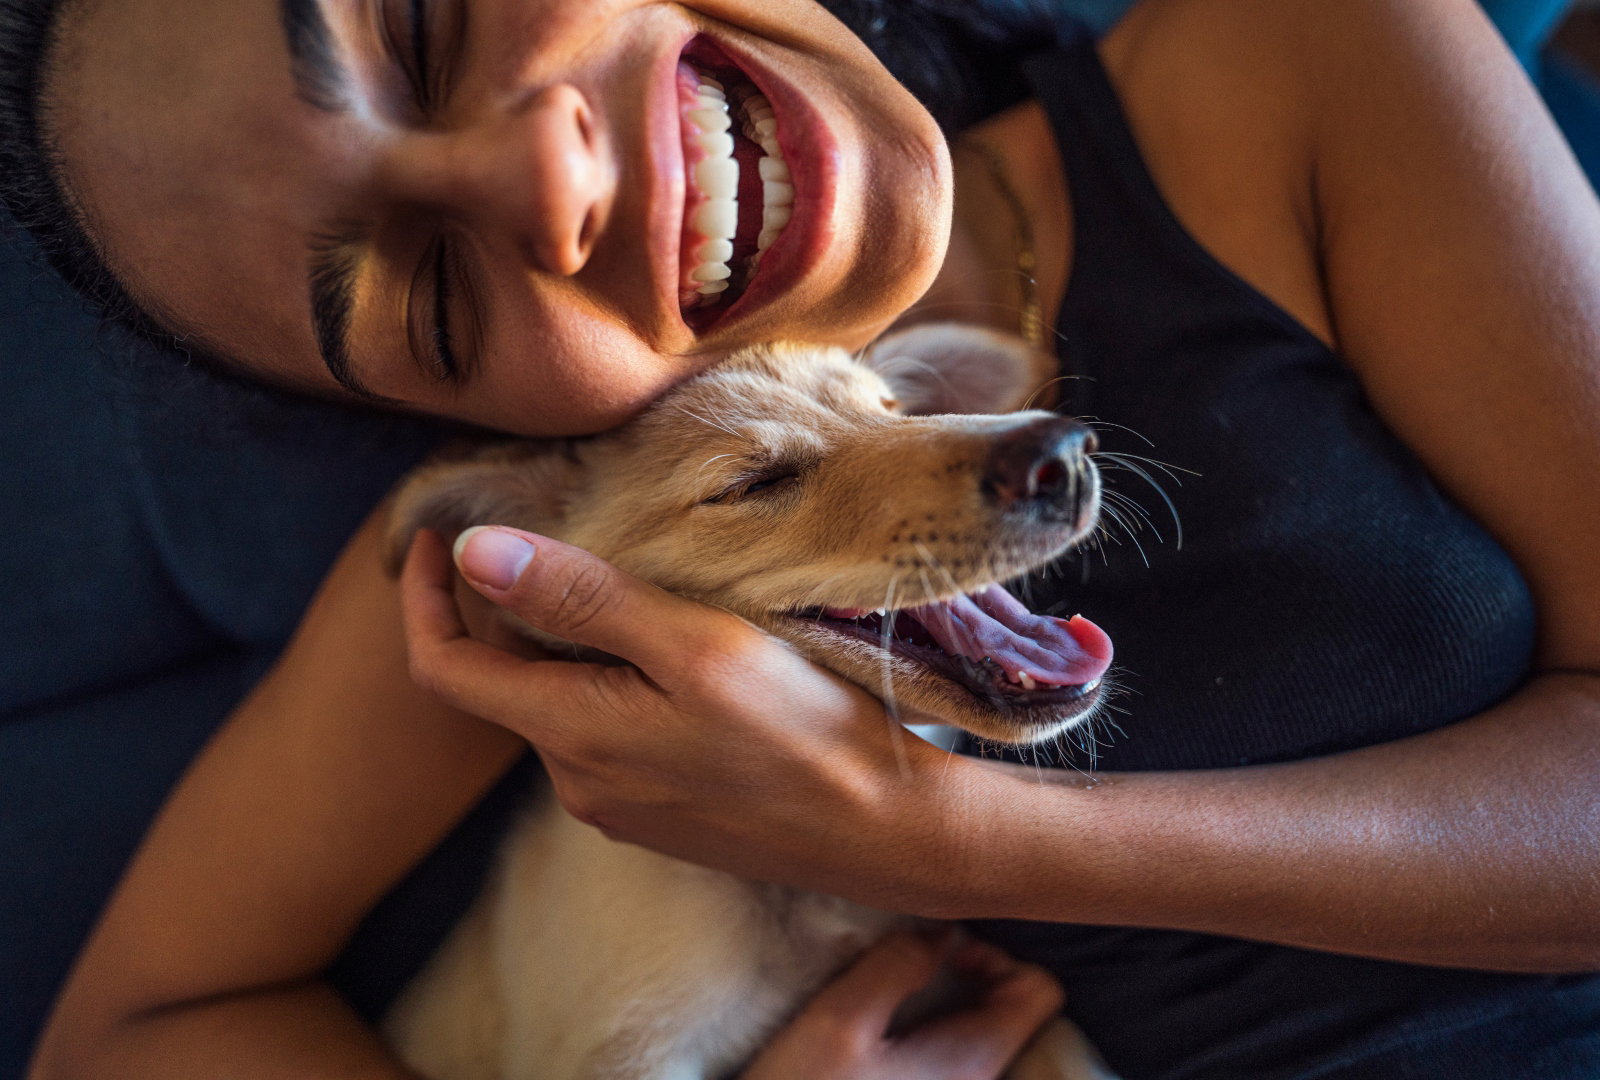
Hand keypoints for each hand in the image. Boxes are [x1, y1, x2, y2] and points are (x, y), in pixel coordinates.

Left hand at [399, 527, 987, 913]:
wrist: (886, 833)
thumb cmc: (803, 731)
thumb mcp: (694, 646)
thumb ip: (583, 600)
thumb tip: (472, 551)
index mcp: (570, 735)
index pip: (443, 668)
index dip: (422, 597)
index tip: (434, 536)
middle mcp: (576, 782)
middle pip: (505, 682)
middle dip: (510, 610)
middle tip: (559, 534)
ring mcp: (618, 806)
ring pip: (561, 706)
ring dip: (572, 646)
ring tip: (633, 585)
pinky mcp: (660, 815)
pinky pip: (606, 736)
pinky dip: (611, 685)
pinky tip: (673, 655)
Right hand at [741, 931, 1065, 1079]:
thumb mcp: (840, 1020)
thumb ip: (897, 964)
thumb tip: (940, 929)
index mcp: (974, 1060)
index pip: (1041, 989)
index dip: (998, 956)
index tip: (942, 952)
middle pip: (1015, 1010)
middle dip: (971, 973)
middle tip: (912, 963)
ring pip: (981, 1031)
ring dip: (946, 1000)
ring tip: (895, 989)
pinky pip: (952, 1055)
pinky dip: (931, 1028)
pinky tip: (884, 1027)